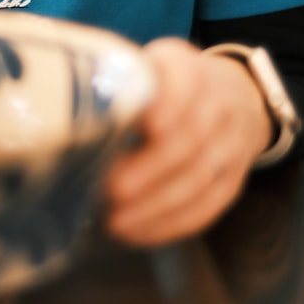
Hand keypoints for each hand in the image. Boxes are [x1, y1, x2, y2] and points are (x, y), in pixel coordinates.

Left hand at [104, 37, 272, 245]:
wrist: (232, 97)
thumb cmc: (167, 88)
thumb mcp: (147, 70)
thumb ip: (117, 88)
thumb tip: (70, 121)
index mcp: (188, 70)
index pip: (184, 84)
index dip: (165, 107)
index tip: (140, 128)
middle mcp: (218, 104)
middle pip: (191, 140)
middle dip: (148, 170)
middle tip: (109, 190)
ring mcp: (231, 145)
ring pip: (198, 179)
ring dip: (154, 206)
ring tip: (114, 221)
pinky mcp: (233, 181)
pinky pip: (207, 207)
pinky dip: (169, 224)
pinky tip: (136, 233)